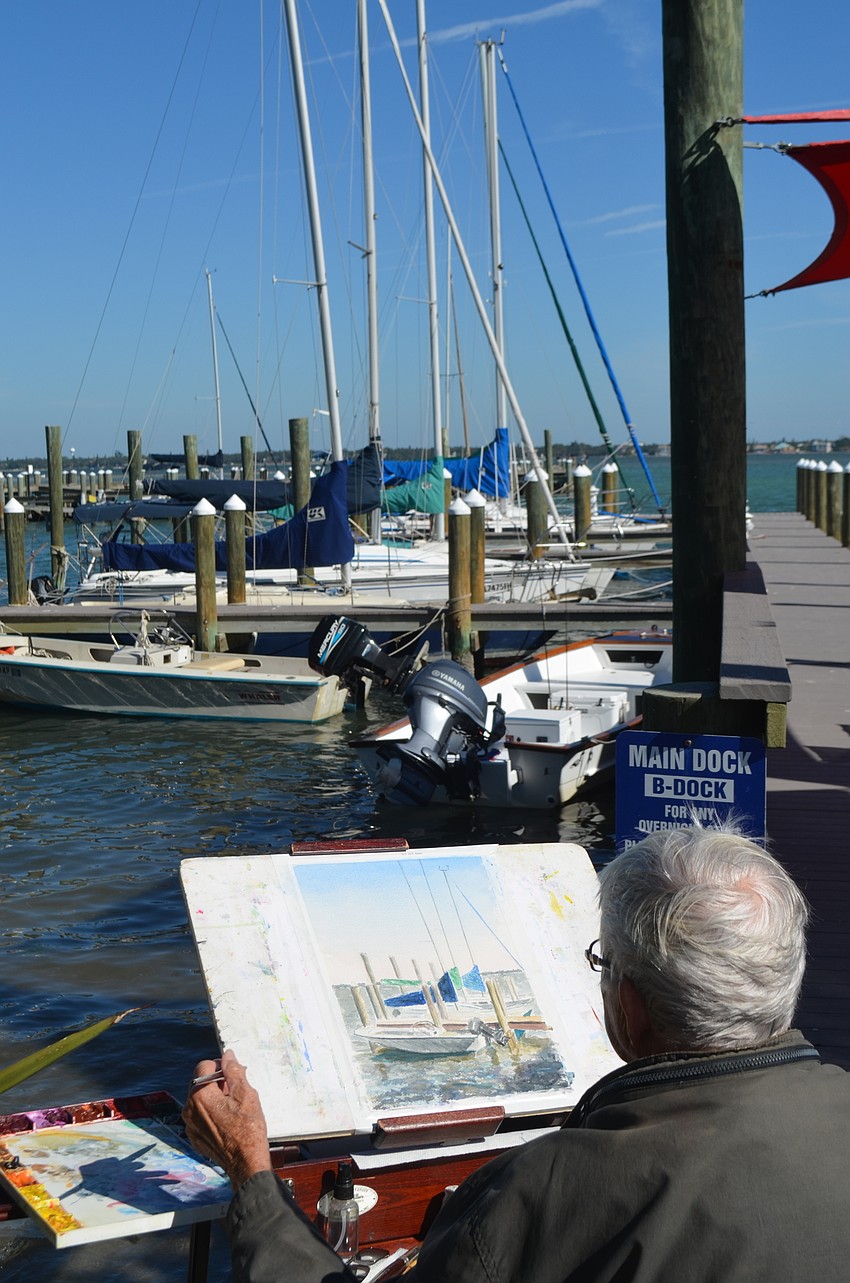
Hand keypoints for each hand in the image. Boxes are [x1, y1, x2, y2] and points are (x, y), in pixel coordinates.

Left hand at [182, 1049, 271, 1189]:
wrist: (245, 1163)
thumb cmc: (248, 1129)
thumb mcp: (245, 1094)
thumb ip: (234, 1071)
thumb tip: (227, 1056)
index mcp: (200, 1096)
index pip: (204, 1066)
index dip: (220, 1065)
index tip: (232, 1073)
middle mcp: (189, 1109)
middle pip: (200, 1083)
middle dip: (217, 1081)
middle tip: (235, 1090)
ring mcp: (190, 1125)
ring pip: (200, 1100)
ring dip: (214, 1097)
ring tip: (233, 1106)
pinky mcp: (195, 1136)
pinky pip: (200, 1116)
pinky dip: (211, 1113)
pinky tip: (227, 1120)